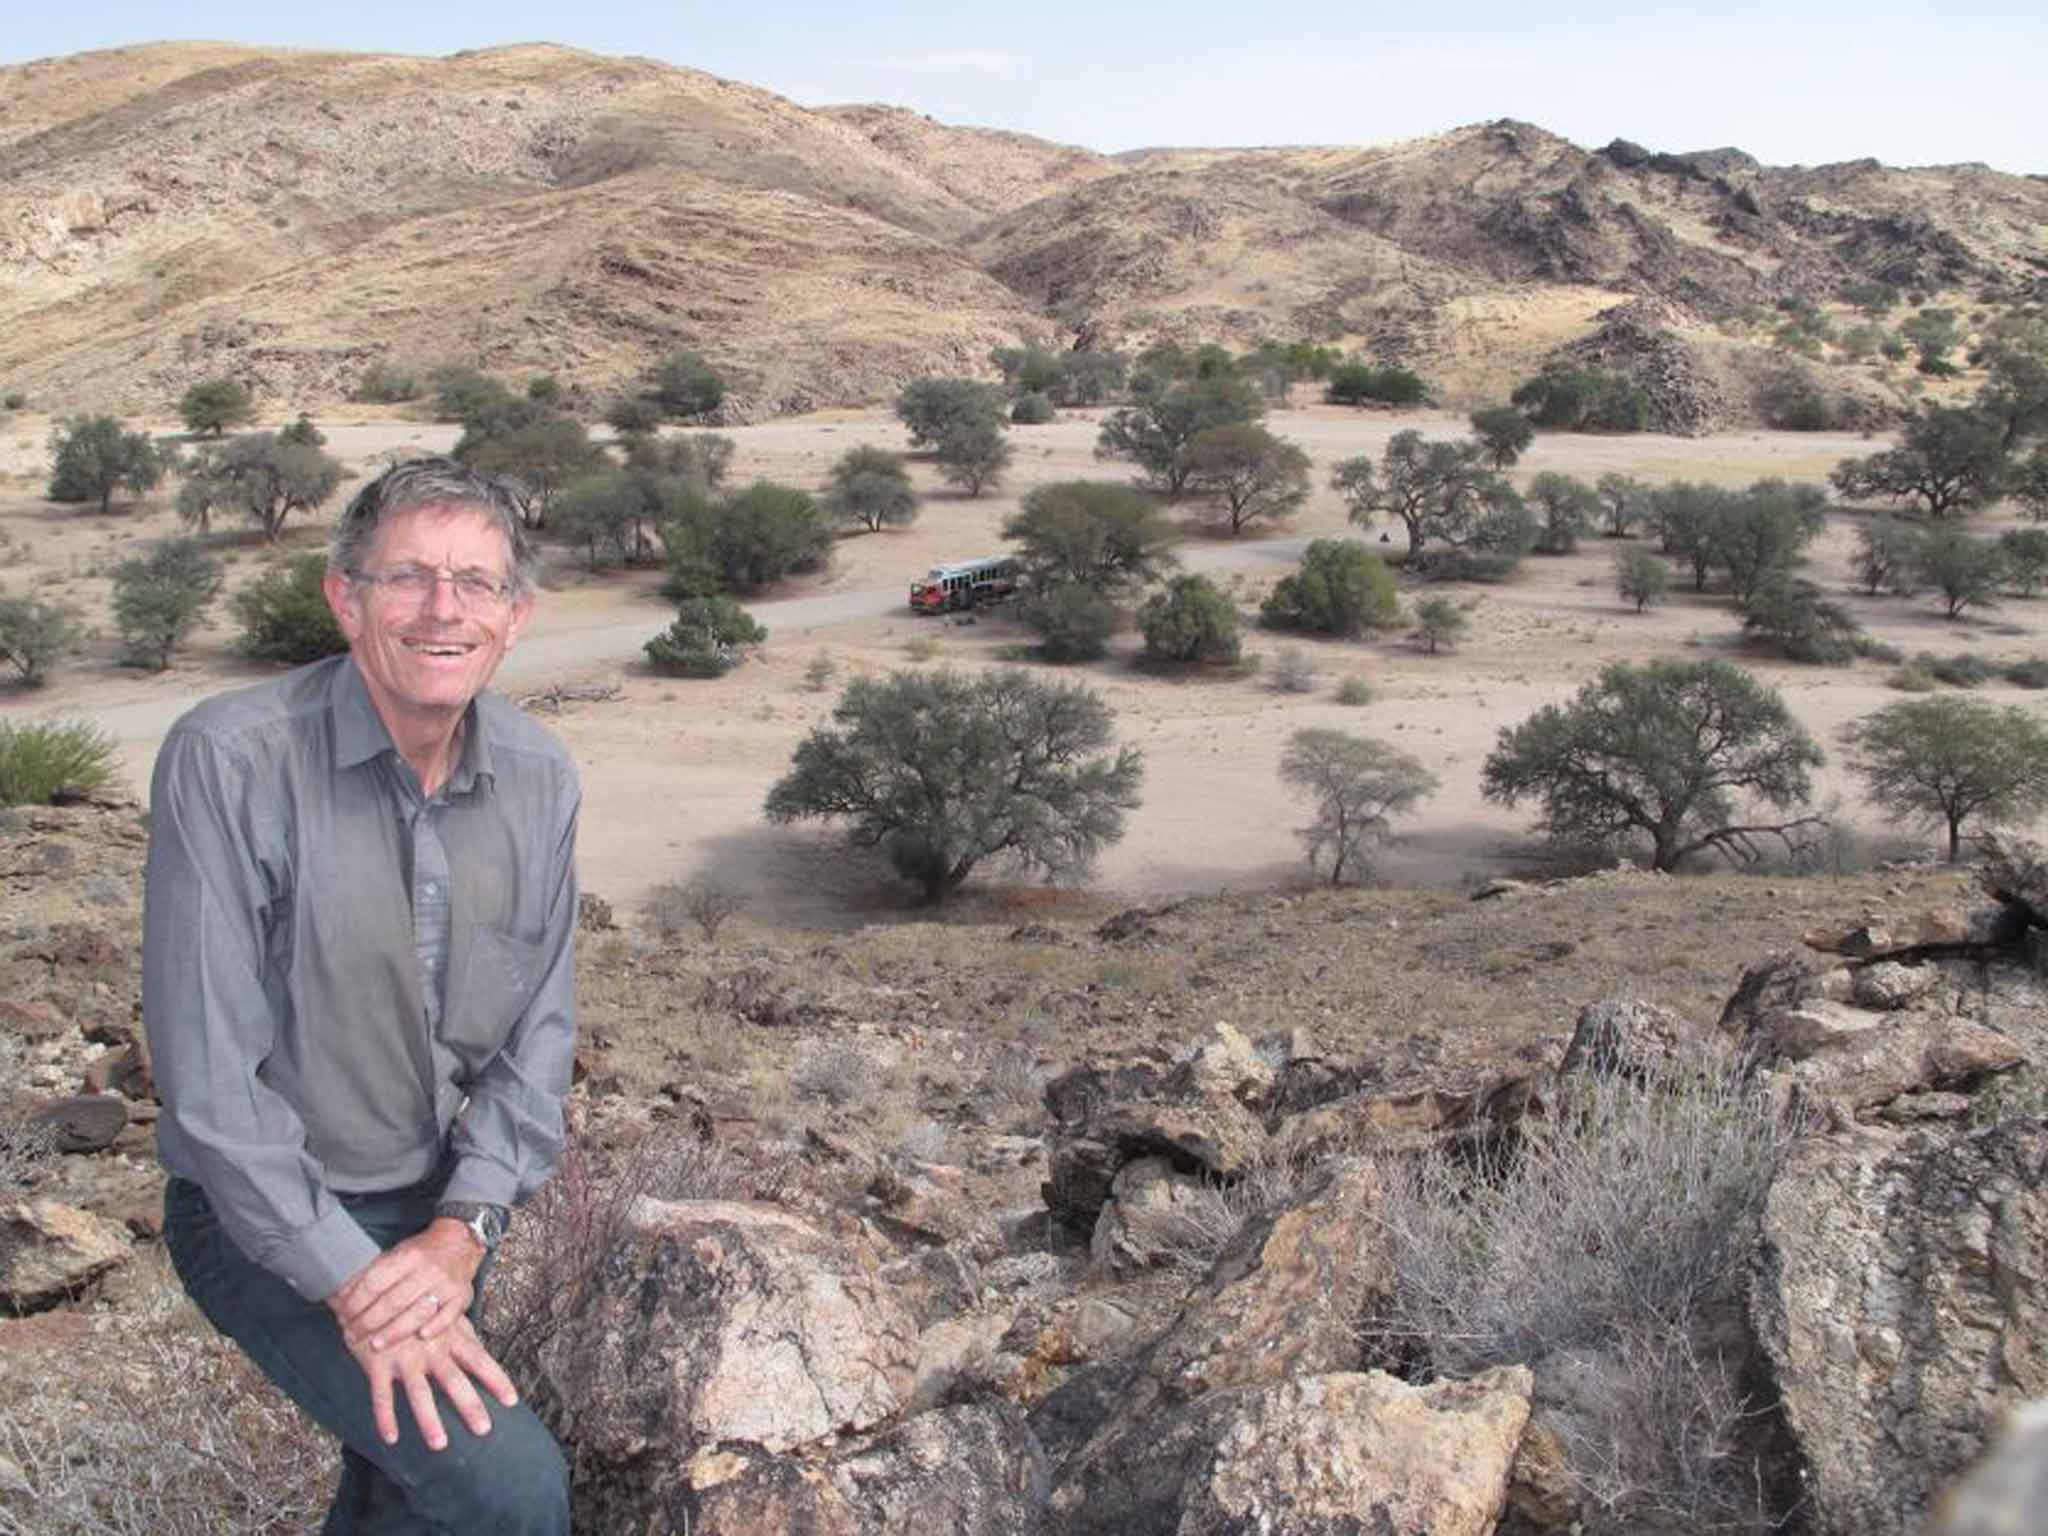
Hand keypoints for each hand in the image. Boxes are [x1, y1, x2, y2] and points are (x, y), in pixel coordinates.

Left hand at [327, 1221, 482, 1351]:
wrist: (459, 1242)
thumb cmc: (420, 1253)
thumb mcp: (395, 1254)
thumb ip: (372, 1274)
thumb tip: (340, 1295)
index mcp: (407, 1256)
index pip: (375, 1282)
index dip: (356, 1302)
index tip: (343, 1315)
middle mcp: (427, 1270)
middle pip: (393, 1302)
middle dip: (368, 1322)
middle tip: (352, 1336)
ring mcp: (446, 1284)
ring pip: (417, 1313)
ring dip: (394, 1332)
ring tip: (375, 1344)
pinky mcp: (461, 1297)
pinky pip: (448, 1316)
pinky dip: (435, 1327)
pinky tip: (421, 1337)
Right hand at [341, 1312, 518, 1450]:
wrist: (370, 1291)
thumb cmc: (413, 1306)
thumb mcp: (442, 1316)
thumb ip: (463, 1335)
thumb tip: (485, 1350)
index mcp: (449, 1337)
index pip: (479, 1359)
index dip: (496, 1379)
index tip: (512, 1401)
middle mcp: (430, 1349)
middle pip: (453, 1380)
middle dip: (469, 1404)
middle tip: (484, 1430)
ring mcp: (403, 1357)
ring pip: (418, 1393)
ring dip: (428, 1419)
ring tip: (440, 1444)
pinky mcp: (377, 1364)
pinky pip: (381, 1395)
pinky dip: (385, 1417)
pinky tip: (391, 1438)